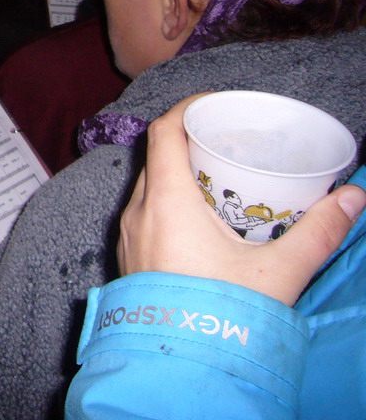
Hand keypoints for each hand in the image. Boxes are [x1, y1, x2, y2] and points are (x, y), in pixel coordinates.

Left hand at [119, 94, 365, 305]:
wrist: (180, 366)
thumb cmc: (222, 313)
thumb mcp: (278, 271)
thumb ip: (318, 232)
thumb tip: (353, 198)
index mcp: (165, 200)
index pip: (164, 132)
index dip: (188, 109)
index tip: (216, 105)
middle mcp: (137, 212)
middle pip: (158, 158)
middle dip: (190, 143)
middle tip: (227, 144)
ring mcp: (128, 236)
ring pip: (149, 188)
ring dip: (178, 176)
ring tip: (218, 179)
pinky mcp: (129, 259)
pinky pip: (144, 215)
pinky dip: (168, 204)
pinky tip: (199, 221)